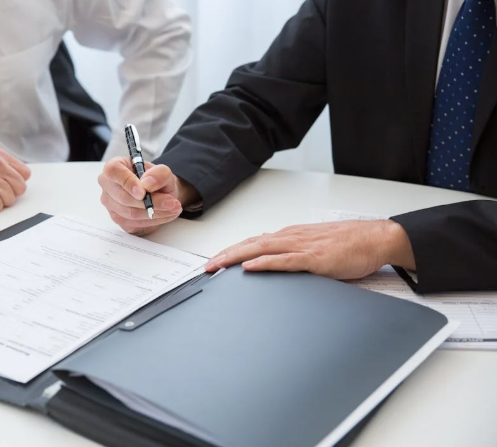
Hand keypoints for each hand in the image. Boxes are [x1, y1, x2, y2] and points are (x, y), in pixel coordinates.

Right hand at [98, 157, 198, 234]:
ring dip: (155, 213)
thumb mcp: (163, 172)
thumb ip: (158, 173)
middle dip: (150, 202)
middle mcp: (108, 186)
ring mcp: (111, 205)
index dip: (128, 182)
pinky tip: (166, 214)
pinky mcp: (119, 219)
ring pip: (131, 213)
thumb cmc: (155, 180)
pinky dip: (154, 220)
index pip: (113, 172)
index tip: (143, 192)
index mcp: (114, 167)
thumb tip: (148, 184)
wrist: (159, 193)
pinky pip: (135, 223)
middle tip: (171, 202)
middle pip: (123, 197)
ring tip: (173, 207)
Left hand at [205, 220, 415, 279]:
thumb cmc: (350, 244)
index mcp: (291, 236)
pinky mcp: (315, 258)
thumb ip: (295, 254)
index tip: (215, 261)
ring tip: (217, 266)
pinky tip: (250, 266)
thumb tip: (275, 263)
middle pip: (250, 244)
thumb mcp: (315, 247)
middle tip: (206, 267)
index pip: (254, 242)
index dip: (232, 251)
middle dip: (225, 255)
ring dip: (236, 257)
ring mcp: (302, 246)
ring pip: (261, 249)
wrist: (376, 238)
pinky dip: (264, 263)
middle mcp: (292, 237)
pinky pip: (284, 260)